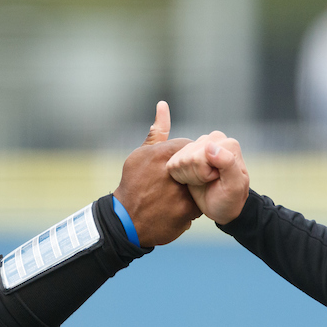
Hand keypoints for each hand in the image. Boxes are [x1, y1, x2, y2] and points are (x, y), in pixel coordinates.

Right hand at [112, 101, 200, 246]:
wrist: (125, 221)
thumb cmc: (133, 183)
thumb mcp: (140, 154)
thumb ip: (157, 132)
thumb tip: (163, 105)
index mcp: (164, 155)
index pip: (191, 146)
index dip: (186, 155)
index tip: (177, 164)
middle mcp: (176, 173)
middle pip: (199, 165)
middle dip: (193, 171)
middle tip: (177, 181)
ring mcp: (183, 193)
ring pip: (201, 185)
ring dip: (192, 189)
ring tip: (174, 195)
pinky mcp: (188, 212)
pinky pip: (198, 204)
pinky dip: (190, 206)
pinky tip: (176, 207)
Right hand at [165, 131, 249, 224]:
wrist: (219, 206)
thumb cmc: (230, 198)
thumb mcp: (234, 186)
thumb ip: (228, 163)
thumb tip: (210, 145)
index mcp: (228, 144)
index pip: (203, 156)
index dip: (206, 174)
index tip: (217, 179)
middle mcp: (212, 139)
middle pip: (191, 158)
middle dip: (197, 176)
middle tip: (209, 182)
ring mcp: (196, 145)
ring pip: (180, 161)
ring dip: (189, 177)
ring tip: (202, 182)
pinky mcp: (182, 153)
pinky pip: (172, 165)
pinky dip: (180, 177)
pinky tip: (192, 180)